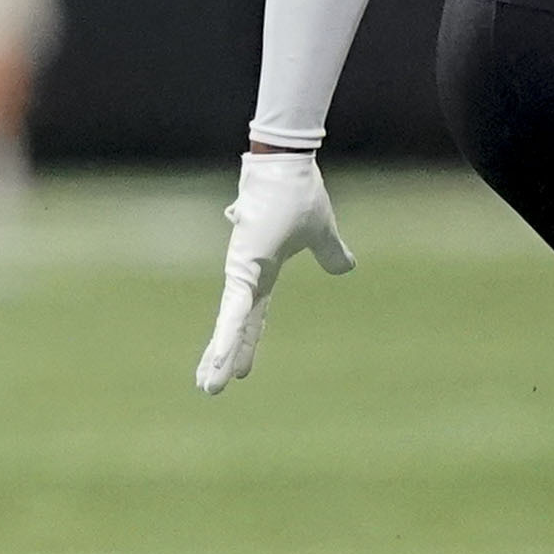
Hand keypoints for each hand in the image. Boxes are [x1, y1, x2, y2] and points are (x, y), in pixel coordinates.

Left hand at [197, 149, 353, 393]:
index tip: (238, 370)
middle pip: (235, 326)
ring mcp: (241, 271)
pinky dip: (229, 332)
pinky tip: (219, 357)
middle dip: (222, 357)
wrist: (287, 165)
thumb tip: (346, 268)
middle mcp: (247, 275)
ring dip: (220, 356)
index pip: (252, 317)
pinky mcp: (242, 267)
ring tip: (208, 386)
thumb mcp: (322, 233)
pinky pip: (237, 308)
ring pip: (231, 324)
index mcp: (262, 271)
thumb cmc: (298, 192)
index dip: (245, 342)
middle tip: (208, 388)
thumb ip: (332, 253)